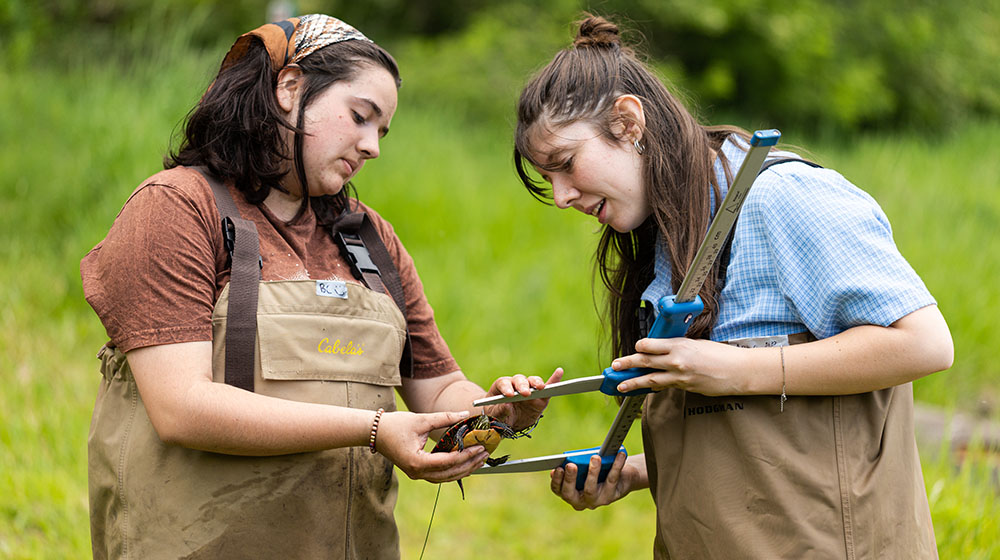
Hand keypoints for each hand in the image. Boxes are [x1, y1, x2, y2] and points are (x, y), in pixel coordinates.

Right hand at [375, 410, 488, 481]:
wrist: (374, 432)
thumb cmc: (395, 425)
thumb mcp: (422, 419)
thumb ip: (445, 418)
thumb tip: (465, 415)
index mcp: (417, 462)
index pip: (449, 462)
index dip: (467, 455)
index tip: (480, 446)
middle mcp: (417, 473)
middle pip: (450, 473)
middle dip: (469, 464)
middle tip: (485, 454)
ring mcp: (417, 474)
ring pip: (446, 477)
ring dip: (464, 469)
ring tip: (479, 460)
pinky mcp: (417, 472)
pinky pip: (439, 475)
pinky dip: (453, 470)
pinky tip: (465, 463)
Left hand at [483, 368, 563, 430]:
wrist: (506, 421)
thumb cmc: (497, 415)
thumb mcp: (495, 415)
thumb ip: (500, 411)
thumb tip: (506, 406)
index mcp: (502, 387)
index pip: (504, 383)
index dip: (506, 388)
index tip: (509, 395)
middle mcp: (516, 385)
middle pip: (520, 380)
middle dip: (523, 386)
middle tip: (525, 393)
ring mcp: (529, 390)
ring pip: (533, 382)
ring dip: (537, 383)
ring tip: (540, 388)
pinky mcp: (540, 398)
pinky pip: (547, 388)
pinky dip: (554, 380)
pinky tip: (559, 372)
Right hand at [550, 452, 634, 509]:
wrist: (622, 477)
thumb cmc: (598, 469)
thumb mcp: (585, 466)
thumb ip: (578, 464)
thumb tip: (575, 458)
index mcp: (569, 492)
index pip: (558, 490)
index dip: (556, 480)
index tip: (557, 468)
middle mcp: (580, 501)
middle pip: (570, 494)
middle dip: (569, 479)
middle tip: (571, 465)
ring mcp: (595, 501)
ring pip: (590, 489)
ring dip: (592, 472)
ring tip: (595, 458)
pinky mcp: (610, 496)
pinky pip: (611, 480)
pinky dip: (616, 465)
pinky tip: (619, 454)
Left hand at [610, 337, 749, 395]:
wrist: (738, 371)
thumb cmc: (721, 355)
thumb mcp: (697, 344)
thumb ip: (679, 348)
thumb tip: (665, 351)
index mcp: (679, 344)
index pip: (651, 344)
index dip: (639, 347)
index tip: (633, 348)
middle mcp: (677, 359)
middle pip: (645, 361)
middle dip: (627, 364)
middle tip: (614, 366)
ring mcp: (680, 375)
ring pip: (650, 379)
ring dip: (633, 382)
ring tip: (621, 385)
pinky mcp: (685, 387)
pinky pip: (665, 387)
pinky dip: (653, 387)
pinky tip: (644, 389)